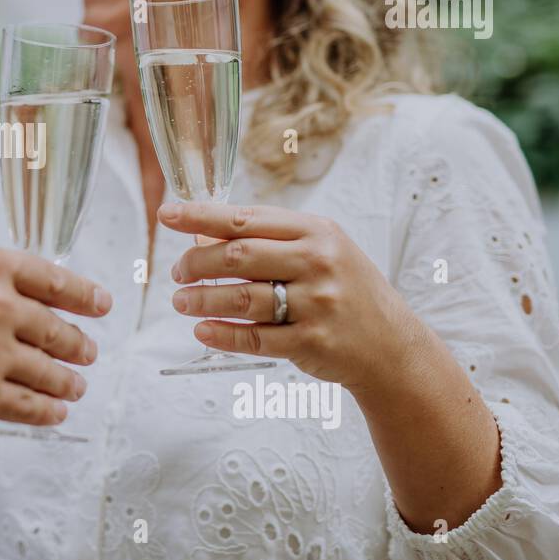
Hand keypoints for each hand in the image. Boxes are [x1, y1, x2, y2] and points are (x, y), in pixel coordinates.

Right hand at [0, 242, 111, 426]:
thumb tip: (4, 291)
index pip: (54, 279)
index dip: (84, 295)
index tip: (102, 305)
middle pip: (59, 330)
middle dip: (79, 344)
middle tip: (88, 351)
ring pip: (49, 373)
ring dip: (68, 382)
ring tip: (75, 387)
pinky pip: (25, 408)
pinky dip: (46, 412)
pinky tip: (53, 414)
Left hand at [160, 201, 430, 391]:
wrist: (392, 344)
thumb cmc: (345, 289)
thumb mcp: (318, 251)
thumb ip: (266, 240)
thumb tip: (202, 236)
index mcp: (316, 231)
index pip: (246, 218)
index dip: (200, 216)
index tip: (167, 215)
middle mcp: (318, 262)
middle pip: (239, 256)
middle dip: (197, 263)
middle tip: (178, 273)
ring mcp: (317, 304)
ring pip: (243, 298)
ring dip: (203, 300)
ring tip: (181, 302)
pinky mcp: (312, 342)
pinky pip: (256, 338)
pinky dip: (222, 334)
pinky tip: (202, 330)